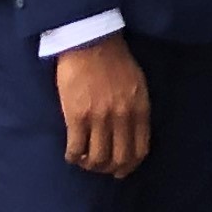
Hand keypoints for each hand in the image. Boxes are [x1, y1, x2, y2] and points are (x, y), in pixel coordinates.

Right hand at [54, 36, 150, 178]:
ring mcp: (99, 118)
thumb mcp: (138, 84)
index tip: (121, 170)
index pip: (140, 150)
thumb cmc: (115, 60)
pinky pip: (75, 148)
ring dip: (90, 165)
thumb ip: (137, 109)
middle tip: (100, 167)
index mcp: (140, 110)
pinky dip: (73, 157)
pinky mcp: (76, 116)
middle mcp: (122, 117)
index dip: (130, 166)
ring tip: (84, 160)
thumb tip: (133, 133)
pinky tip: (71, 154)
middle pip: (119, 159)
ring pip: (97, 158)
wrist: (91, 41)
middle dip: (110, 169)